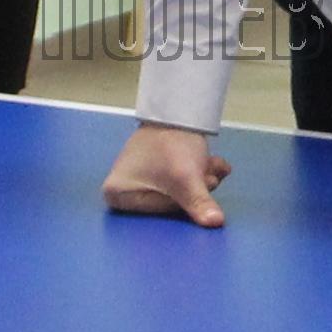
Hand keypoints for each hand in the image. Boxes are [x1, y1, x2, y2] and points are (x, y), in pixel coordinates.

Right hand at [103, 120, 231, 227]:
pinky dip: (195, 176)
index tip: (195, 182)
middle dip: (194, 190)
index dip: (182, 198)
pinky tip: (211, 165)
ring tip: (212, 165)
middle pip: (167, 204)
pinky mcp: (150, 174)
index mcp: (115, 196)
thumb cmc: (170, 143)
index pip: (156, 211)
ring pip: (177, 194)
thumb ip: (199, 203)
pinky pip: (176, 184)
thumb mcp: (186, 178)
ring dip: (200, 182)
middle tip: (210, 176)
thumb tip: (215, 223)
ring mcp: (136, 182)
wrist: (176, 109)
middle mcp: (120, 192)